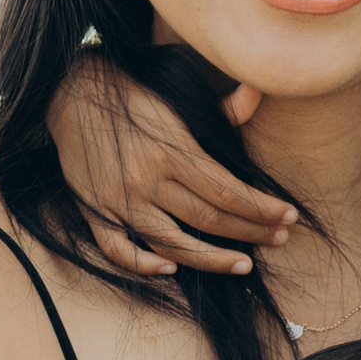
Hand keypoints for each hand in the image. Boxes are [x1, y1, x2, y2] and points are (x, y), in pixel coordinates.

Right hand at [42, 55, 297, 278]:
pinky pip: (119, 250)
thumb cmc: (133, 95)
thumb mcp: (177, 98)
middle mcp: (147, 179)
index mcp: (172, 150)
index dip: (262, 208)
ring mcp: (120, 200)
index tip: (289, 216)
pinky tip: (172, 269)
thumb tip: (257, 90)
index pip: (229, 191)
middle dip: (251, 232)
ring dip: (211, 260)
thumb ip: (220, 110)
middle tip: (280, 239)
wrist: (71, 92)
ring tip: (244, 264)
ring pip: (172, 243)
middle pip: (209, 219)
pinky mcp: (95, 212)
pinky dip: (144, 265)